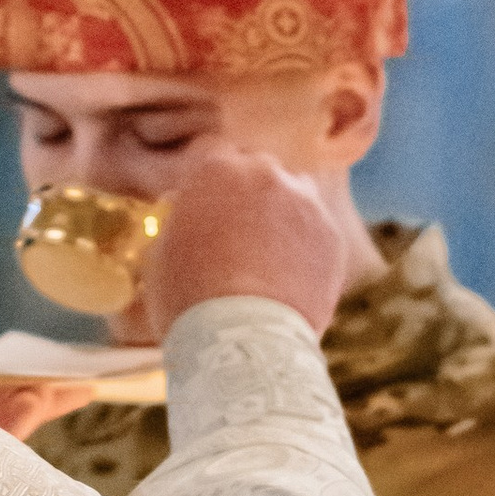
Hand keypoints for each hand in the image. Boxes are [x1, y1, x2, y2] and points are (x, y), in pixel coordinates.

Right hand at [141, 140, 344, 339]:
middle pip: (259, 171)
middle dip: (250, 195)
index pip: (216, 157)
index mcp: (217, 168)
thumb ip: (178, 218)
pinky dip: (306, 247)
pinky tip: (290, 277)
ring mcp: (305, 202)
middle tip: (238, 233)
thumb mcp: (161, 252)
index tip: (207, 206)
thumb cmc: (187, 296)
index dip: (212, 184)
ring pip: (295, 196)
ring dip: (284, 215)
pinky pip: (317, 231)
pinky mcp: (332, 236)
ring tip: (269, 255)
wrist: (243, 338)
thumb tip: (183, 208)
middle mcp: (266, 173)